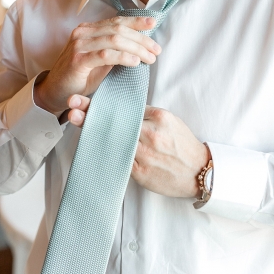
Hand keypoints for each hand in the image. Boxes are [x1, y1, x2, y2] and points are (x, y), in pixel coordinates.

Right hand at [34, 17, 160, 113]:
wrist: (55, 92)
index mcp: (89, 30)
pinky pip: (106, 55)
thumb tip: (140, 45)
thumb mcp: (100, 60)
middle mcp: (83, 33)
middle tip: (156, 50)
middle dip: (142, 39)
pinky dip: (123, 57)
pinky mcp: (78, 60)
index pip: (117, 21)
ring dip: (137, 49)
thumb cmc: (80, 77)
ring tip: (150, 58)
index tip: (153, 23)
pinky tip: (135, 62)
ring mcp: (79, 45)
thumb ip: (115, 50)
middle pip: (119, 29)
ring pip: (115, 40)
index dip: (136, 21)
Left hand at [68, 95, 209, 197]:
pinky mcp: (140, 172)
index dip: (105, 104)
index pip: (126, 108)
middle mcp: (150, 134)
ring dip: (94, 133)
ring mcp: (144, 154)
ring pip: (113, 141)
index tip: (86, 100)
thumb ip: (147, 115)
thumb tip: (124, 110)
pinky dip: (105, 152)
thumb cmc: (184, 145)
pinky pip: (117, 160)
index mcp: (158, 118)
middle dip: (93, 115)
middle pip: (116, 122)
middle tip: (73, 108)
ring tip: (76, 122)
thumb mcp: (170, 122)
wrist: (200, 172)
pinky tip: (91, 146)